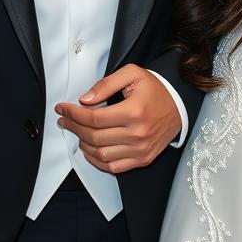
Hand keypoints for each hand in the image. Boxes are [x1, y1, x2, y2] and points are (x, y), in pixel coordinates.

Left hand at [56, 65, 180, 174]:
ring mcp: (140, 150)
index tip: (62, 109)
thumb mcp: (132, 74)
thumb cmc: (155, 89)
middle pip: (94, 136)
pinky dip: (96, 161)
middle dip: (74, 127)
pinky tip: (89, 149)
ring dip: (83, 144)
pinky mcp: (143, 159)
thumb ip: (106, 84)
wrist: (179, 105)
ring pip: (100, 154)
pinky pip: (113, 167)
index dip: (73, 114)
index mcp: (134, 112)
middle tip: (65, 120)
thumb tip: (85, 100)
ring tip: (77, 132)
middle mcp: (137, 134)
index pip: (94, 118)